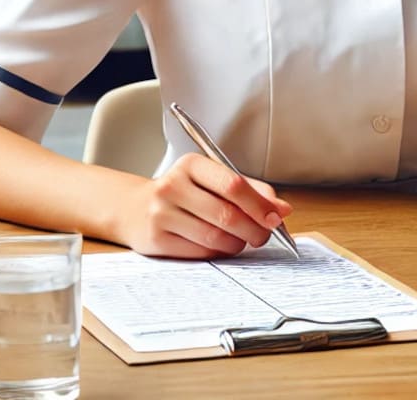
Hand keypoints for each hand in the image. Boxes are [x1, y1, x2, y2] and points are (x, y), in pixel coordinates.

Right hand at [115, 153, 292, 258]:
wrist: (134, 209)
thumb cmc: (183, 194)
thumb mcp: (212, 182)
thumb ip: (249, 191)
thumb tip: (282, 210)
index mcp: (191, 165)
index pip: (233, 184)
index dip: (259, 204)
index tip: (276, 218)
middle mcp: (173, 186)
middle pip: (227, 214)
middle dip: (254, 229)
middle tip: (264, 235)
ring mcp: (162, 213)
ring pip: (215, 237)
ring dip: (237, 243)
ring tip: (241, 240)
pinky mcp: (157, 239)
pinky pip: (200, 252)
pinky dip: (218, 253)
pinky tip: (220, 247)